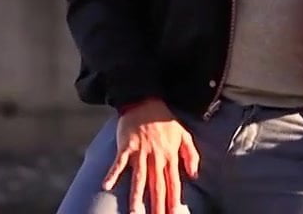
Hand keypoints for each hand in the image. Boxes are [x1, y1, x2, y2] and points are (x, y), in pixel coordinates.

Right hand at [103, 98, 200, 213]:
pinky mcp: (125, 146)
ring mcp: (140, 151)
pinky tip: (107, 186)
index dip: (173, 200)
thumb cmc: (164, 120)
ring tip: (134, 212)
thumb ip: (191, 155)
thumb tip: (194, 175)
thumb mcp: (184, 134)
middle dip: (157, 205)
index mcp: (170, 155)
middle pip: (156, 185)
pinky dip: (112, 173)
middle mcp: (155, 156)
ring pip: (138, 178)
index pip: (173, 183)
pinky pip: (119, 162)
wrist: (145, 100)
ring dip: (136, 196)